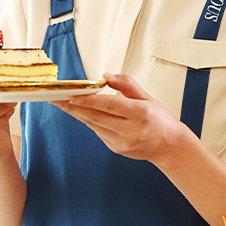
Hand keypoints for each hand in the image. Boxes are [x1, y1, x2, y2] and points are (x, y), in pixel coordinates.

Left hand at [52, 73, 184, 162]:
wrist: (169, 146)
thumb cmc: (159, 120)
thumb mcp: (147, 97)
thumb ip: (126, 84)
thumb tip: (106, 76)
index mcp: (141, 114)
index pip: (110, 105)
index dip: (90, 101)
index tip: (72, 96)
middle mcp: (131, 130)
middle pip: (96, 117)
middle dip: (74, 107)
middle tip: (56, 98)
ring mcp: (123, 142)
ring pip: (94, 125)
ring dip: (78, 114)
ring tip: (62, 104)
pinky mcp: (117, 149)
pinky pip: (99, 132)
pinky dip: (91, 122)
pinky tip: (84, 114)